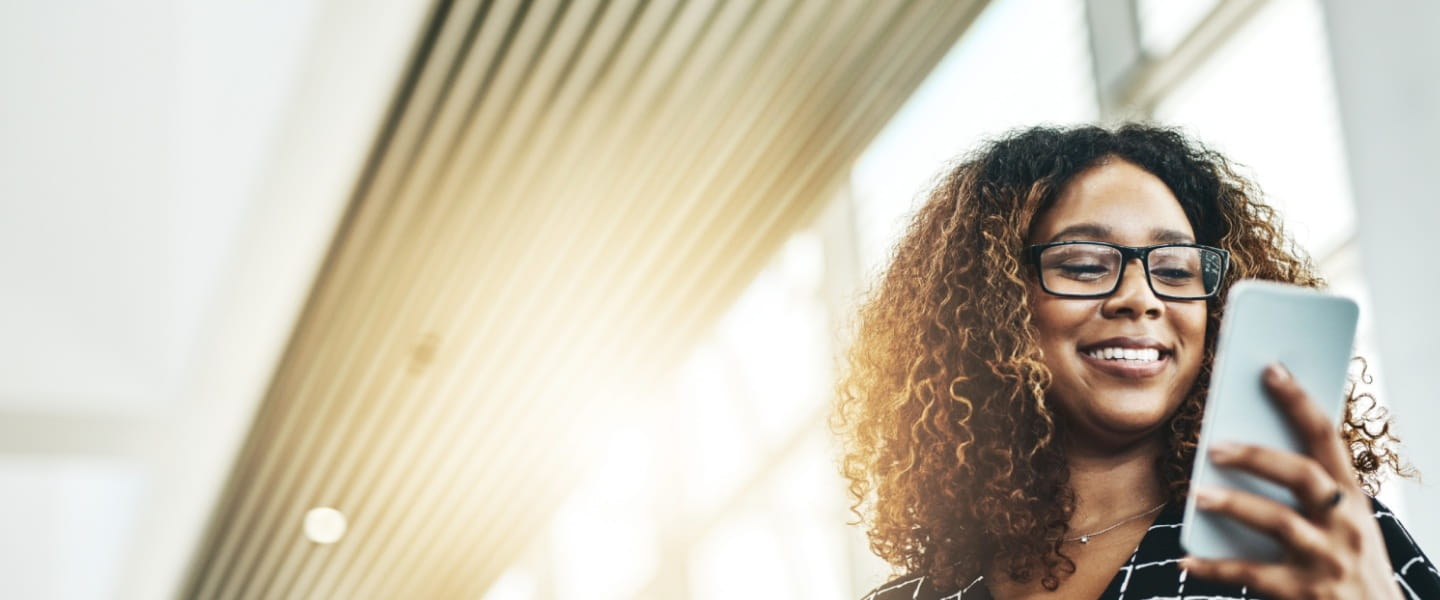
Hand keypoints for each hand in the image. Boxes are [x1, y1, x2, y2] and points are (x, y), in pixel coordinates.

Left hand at [1179, 363, 1401, 598]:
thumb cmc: (1350, 562)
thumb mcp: (1345, 521)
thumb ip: (1310, 488)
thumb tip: (1246, 443)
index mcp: (1351, 497)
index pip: (1327, 438)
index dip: (1299, 401)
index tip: (1271, 370)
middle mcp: (1344, 523)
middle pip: (1302, 476)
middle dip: (1258, 456)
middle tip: (1214, 445)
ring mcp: (1326, 559)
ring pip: (1278, 523)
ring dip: (1233, 504)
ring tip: (1196, 494)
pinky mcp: (1304, 593)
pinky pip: (1252, 576)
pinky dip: (1214, 569)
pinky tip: (1185, 560)